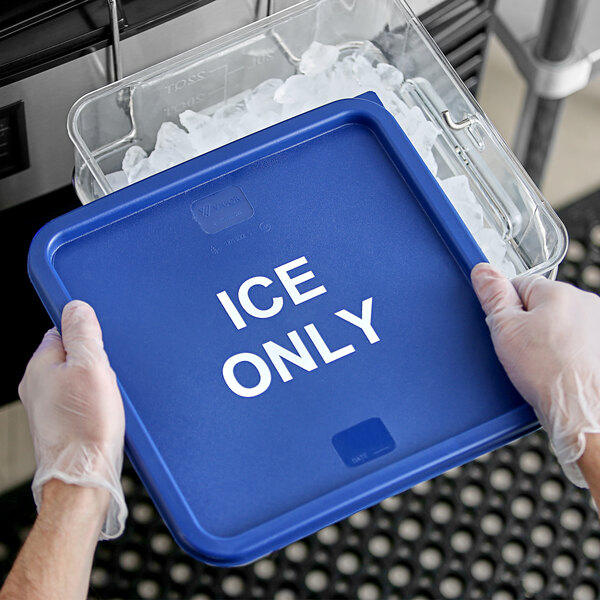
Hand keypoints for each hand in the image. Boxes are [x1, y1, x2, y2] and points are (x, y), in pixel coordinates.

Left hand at [19, 300, 126, 538]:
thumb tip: (76, 307)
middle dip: (95, 361)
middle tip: (108, 377)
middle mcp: (37, 386)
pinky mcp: (61, 425)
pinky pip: (80, 401)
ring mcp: (47, 407)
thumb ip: (83, 333)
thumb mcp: (91, 367)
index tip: (101, 346)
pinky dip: (95, 402)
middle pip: (72, 356)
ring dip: (96, 383)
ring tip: (108, 398)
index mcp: (39, 366)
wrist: (84, 477)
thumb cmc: (86, 428)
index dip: (86, 335)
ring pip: (77, 380)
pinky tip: (105, 412)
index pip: (61, 331)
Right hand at [471, 262, 599, 487]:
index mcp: (559, 292)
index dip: (506, 307)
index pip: (519, 285)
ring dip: (547, 336)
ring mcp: (597, 324)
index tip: (505, 328)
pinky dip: (564, 350)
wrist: (580, 409)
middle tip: (521, 348)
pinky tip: (556, 366)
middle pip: (541, 303)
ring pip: (559, 322)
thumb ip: (493, 296)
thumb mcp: (505, 329)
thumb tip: (483, 271)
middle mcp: (585, 302)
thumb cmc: (547, 372)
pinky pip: (574, 339)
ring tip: (540, 361)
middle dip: (528, 322)